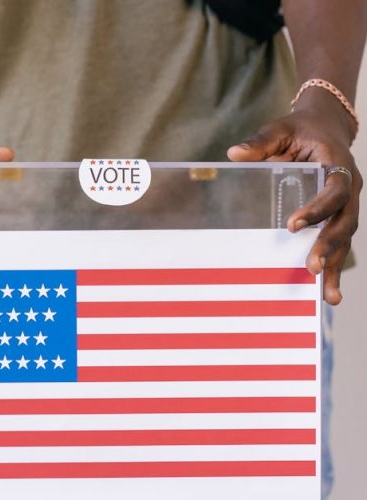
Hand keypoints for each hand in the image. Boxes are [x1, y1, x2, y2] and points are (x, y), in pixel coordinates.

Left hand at [227, 106, 361, 304]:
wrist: (325, 126)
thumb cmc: (300, 129)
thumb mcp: (279, 128)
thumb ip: (260, 142)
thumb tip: (233, 154)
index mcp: (337, 164)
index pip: (334, 190)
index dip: (317, 209)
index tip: (292, 225)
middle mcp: (349, 186)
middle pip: (345, 220)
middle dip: (329, 245)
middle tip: (311, 267)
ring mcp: (347, 203)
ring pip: (346, 236)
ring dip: (336, 264)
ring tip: (327, 295)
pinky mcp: (338, 214)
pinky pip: (339, 241)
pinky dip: (334, 264)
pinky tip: (326, 289)